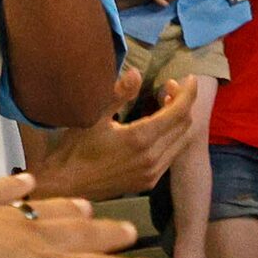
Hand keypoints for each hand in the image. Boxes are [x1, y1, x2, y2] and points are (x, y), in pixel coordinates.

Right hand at [27, 70, 201, 202]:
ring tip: (165, 104)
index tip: (191, 78)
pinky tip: (158, 127)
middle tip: (169, 87)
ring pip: (180, 142)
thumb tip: (136, 73)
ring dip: (179, 121)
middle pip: (183, 125)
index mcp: (140, 139)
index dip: (188, 93)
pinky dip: (172, 138)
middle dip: (183, 103)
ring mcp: (151, 174)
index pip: (178, 112)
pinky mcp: (148, 182)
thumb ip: (118, 94)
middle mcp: (152, 158)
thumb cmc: (75, 148)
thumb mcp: (94, 116)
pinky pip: (170, 156)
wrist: (66, 184)